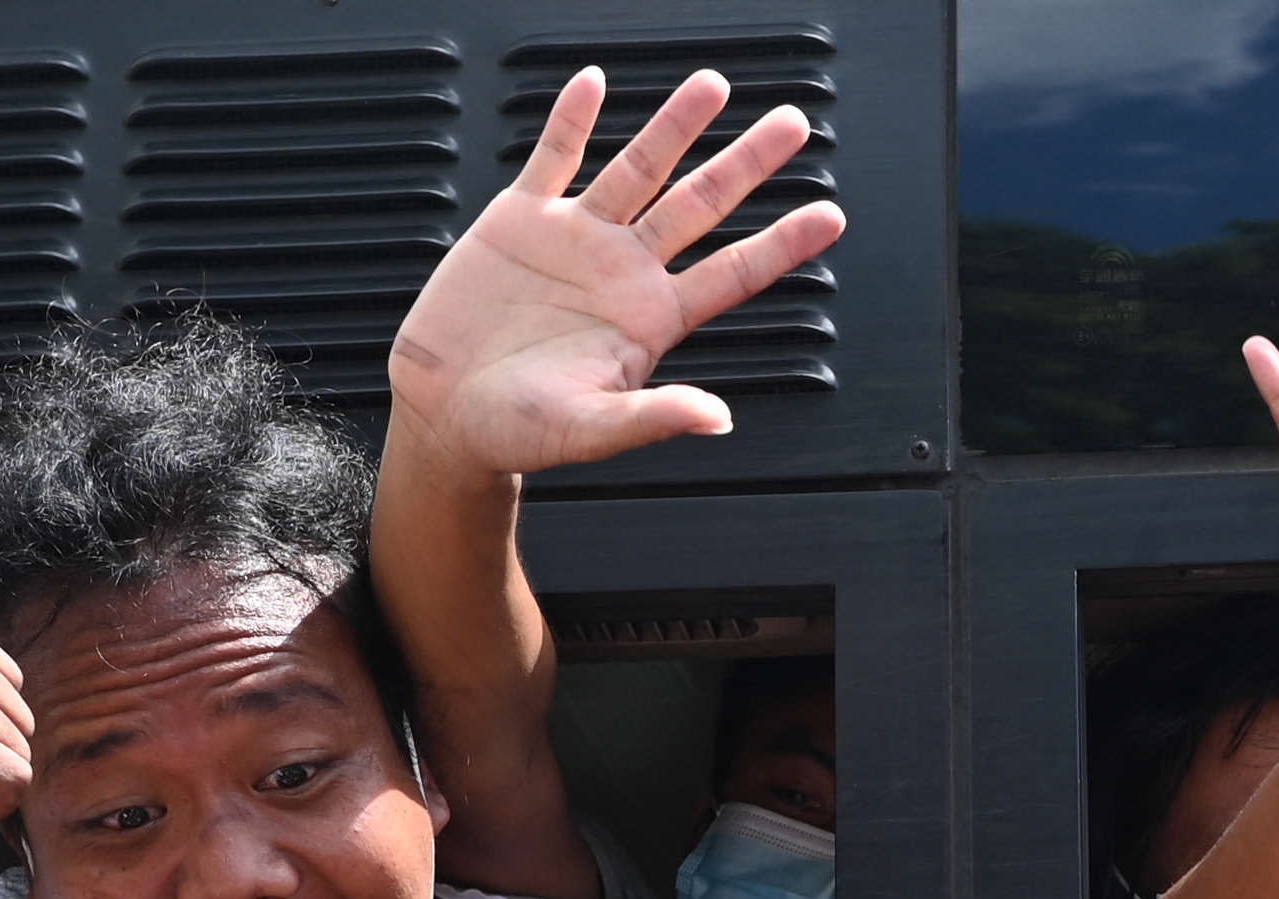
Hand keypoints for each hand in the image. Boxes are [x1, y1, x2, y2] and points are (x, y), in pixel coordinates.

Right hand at [389, 65, 844, 477]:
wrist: (446, 413)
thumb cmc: (517, 434)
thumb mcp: (590, 431)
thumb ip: (653, 418)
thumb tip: (718, 419)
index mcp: (651, 319)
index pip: (733, 273)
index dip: (783, 244)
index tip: (831, 216)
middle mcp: (624, 270)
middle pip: (700, 205)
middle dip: (748, 163)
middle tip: (793, 125)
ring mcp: (577, 239)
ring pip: (639, 168)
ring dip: (676, 126)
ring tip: (714, 85)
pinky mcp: (521, 220)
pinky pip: (555, 157)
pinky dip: (572, 120)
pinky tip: (593, 84)